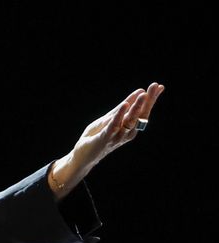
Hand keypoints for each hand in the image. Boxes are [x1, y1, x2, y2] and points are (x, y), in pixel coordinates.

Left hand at [49, 82, 164, 196]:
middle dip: (148, 101)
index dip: (151, 100)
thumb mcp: (109, 119)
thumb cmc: (96, 136)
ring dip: (136, 107)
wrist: (82, 155)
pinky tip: (125, 105)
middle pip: (140, 115)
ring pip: (130, 121)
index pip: (142, 112)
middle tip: (155, 87)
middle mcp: (126, 133)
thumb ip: (121, 108)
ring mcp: (117, 136)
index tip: (159, 86)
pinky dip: (119, 115)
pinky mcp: (105, 138)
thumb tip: (138, 93)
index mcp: (129, 128)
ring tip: (143, 94)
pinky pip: (114, 126)